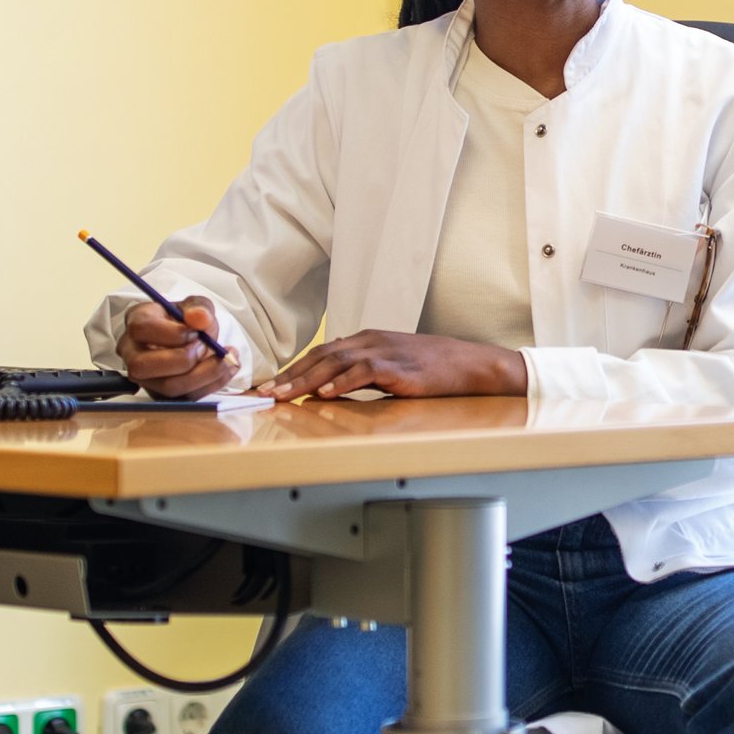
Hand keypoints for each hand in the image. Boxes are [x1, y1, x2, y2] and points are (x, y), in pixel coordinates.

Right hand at [121, 297, 237, 398]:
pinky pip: (186, 398)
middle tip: (207, 346)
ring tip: (224, 358)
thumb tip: (200, 318)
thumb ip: (199, 307)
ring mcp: (146, 378)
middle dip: (183, 359)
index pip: (141, 328)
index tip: (196, 332)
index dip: (173, 333)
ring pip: (167, 387)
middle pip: (143, 366)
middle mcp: (133, 353)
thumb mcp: (195, 305)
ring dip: (203, 375)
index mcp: (136, 323)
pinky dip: (212, 384)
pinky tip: (228, 368)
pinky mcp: (164, 396)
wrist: (190, 339)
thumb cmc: (186, 320)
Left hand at [258, 331, 529, 402]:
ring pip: (335, 362)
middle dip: (289, 375)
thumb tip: (327, 389)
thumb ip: (360, 374)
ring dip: (306, 379)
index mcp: (366, 340)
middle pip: (320, 355)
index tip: (270, 386)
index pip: (320, 352)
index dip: (292, 369)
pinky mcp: (398, 366)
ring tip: (283, 394)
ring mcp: (384, 351)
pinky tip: (325, 392)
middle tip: (264, 392)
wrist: (468, 364)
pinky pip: (364, 372)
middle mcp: (370, 341)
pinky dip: (341, 381)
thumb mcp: (390, 367)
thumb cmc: (432, 369)